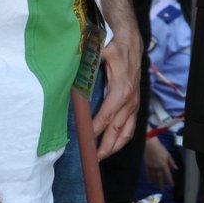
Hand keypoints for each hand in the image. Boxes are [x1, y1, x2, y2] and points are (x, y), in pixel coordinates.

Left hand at [92, 33, 138, 158]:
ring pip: (126, 133)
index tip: (83, 140)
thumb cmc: (113, 48)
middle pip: (117, 130)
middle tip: (91, 159)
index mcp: (121, 89)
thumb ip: (87, 66)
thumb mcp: (99, 53)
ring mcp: (135, 104)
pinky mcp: (135, 105)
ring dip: (113, 148)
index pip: (106, 116)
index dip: (95, 130)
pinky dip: (121, 140)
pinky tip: (111, 146)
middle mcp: (130, 100)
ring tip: (99, 158)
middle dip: (104, 147)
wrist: (131, 42)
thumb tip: (68, 76)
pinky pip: (131, 128)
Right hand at [143, 135, 175, 190]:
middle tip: (163, 190)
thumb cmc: (160, 149)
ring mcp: (152, 167)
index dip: (170, 181)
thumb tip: (175, 168)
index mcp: (164, 164)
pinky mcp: (147, 166)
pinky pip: (148, 174)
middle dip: (162, 185)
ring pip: (154, 177)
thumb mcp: (168, 155)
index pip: (168, 175)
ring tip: (157, 187)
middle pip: (160, 178)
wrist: (151, 145)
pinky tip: (150, 181)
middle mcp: (158, 167)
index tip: (171, 186)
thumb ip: (172, 162)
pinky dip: (149, 178)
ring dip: (155, 183)